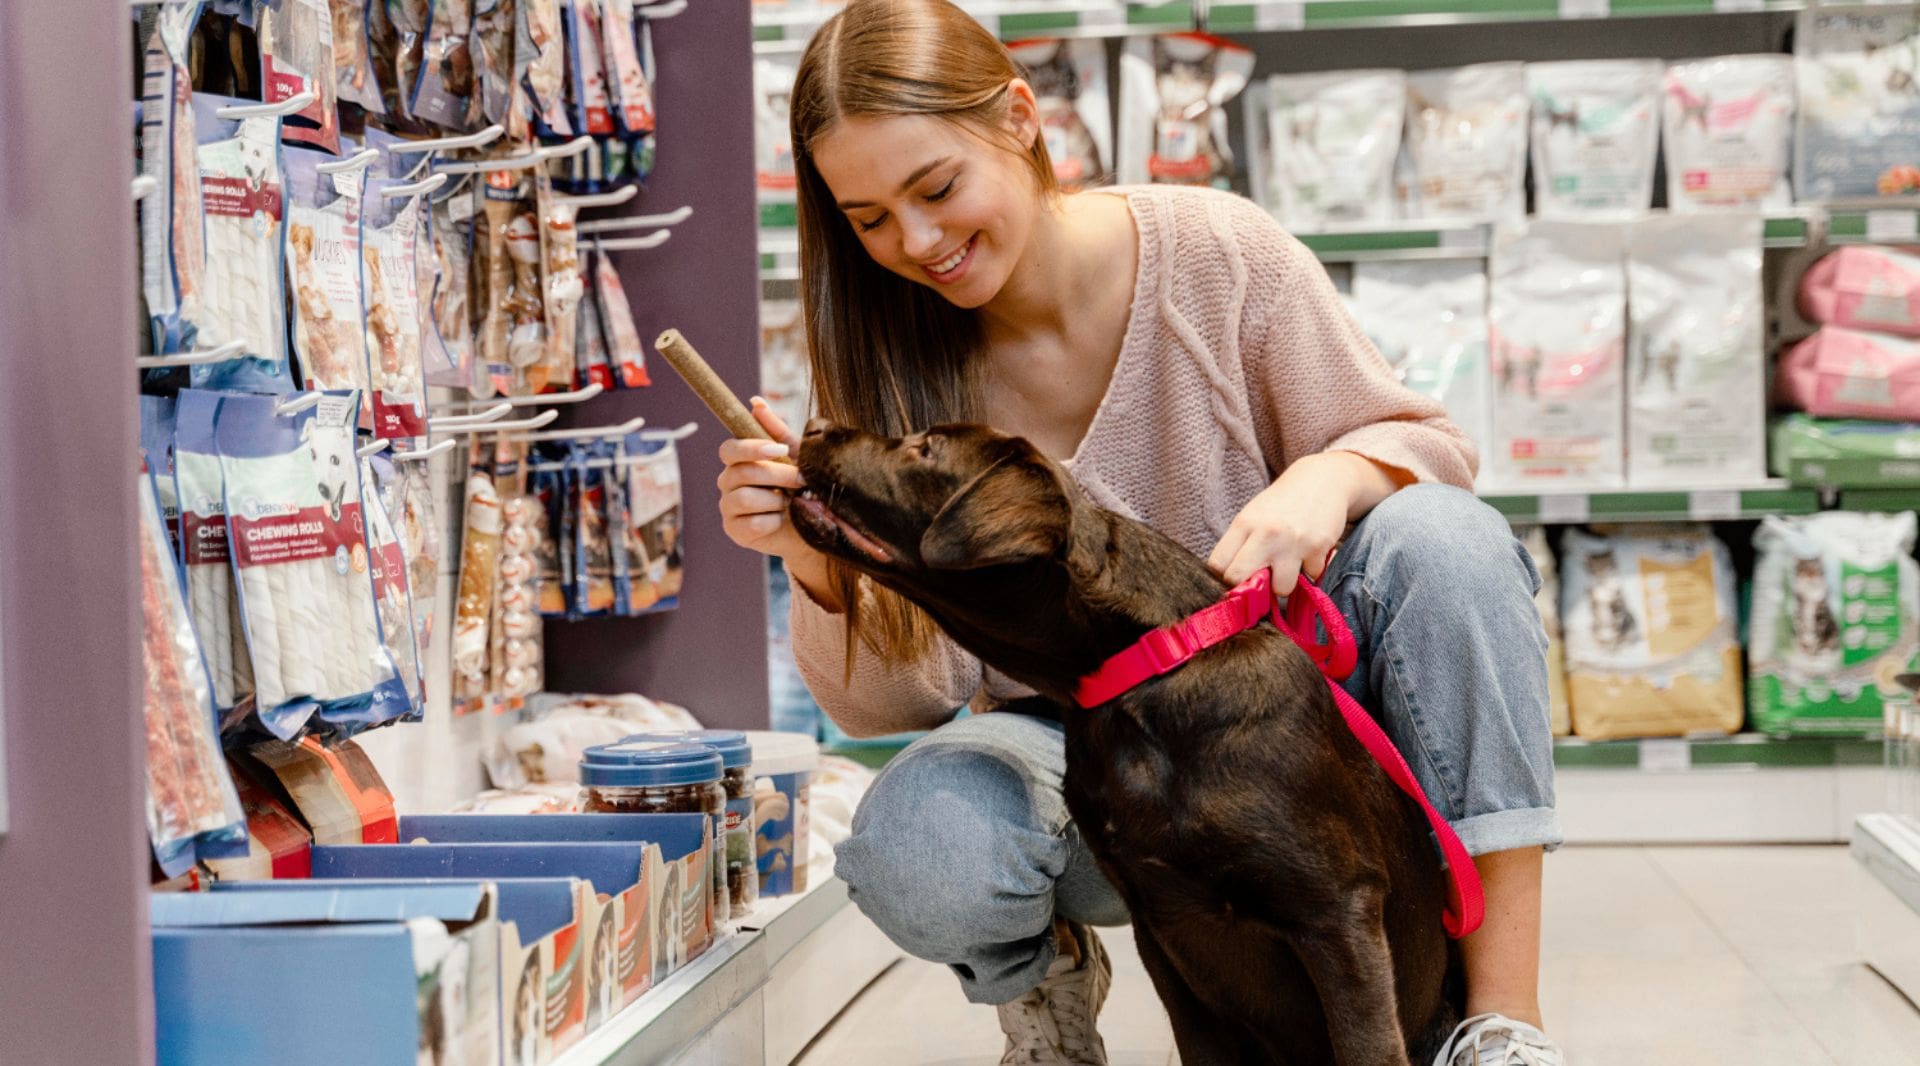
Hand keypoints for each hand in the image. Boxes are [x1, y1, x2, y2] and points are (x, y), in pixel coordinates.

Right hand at [716, 397, 808, 557]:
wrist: (814, 526)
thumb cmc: (802, 487)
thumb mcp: (796, 456)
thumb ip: (777, 431)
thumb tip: (755, 401)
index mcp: (738, 461)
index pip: (729, 449)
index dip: (751, 448)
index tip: (780, 450)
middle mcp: (728, 482)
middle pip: (742, 472)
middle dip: (778, 475)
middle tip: (801, 480)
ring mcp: (729, 508)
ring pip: (745, 498)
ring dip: (776, 499)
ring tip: (792, 502)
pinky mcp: (735, 532)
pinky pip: (752, 523)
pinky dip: (774, 521)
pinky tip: (783, 520)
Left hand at [1208, 452, 1385, 593]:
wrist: (1322, 480)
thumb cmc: (1282, 504)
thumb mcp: (1253, 517)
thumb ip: (1241, 545)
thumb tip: (1230, 584)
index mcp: (1244, 524)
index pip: (1217, 565)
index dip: (1224, 577)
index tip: (1235, 578)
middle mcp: (1265, 534)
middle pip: (1238, 579)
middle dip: (1248, 588)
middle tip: (1259, 582)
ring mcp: (1293, 543)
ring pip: (1280, 589)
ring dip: (1284, 583)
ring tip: (1288, 567)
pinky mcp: (1318, 548)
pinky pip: (1310, 577)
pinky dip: (1310, 570)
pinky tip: (1309, 554)